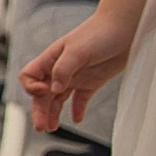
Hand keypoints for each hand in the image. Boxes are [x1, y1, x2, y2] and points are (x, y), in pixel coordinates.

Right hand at [20, 11, 137, 130]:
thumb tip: (54, 89)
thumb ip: (63, 70)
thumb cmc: (100, 33)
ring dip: (53, 113)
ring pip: (57, 99)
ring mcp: (75, 76)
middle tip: (41, 126)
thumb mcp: (78, 51)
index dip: (31, 87)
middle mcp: (60, 69)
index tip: (43, 92)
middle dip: (39, 110)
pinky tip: (77, 119)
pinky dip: (77, 109)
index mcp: (51, 59)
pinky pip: (80, 99)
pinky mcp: (92, 81)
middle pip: (42, 93)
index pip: (29, 77)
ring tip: (52, 127)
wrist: (126, 28)